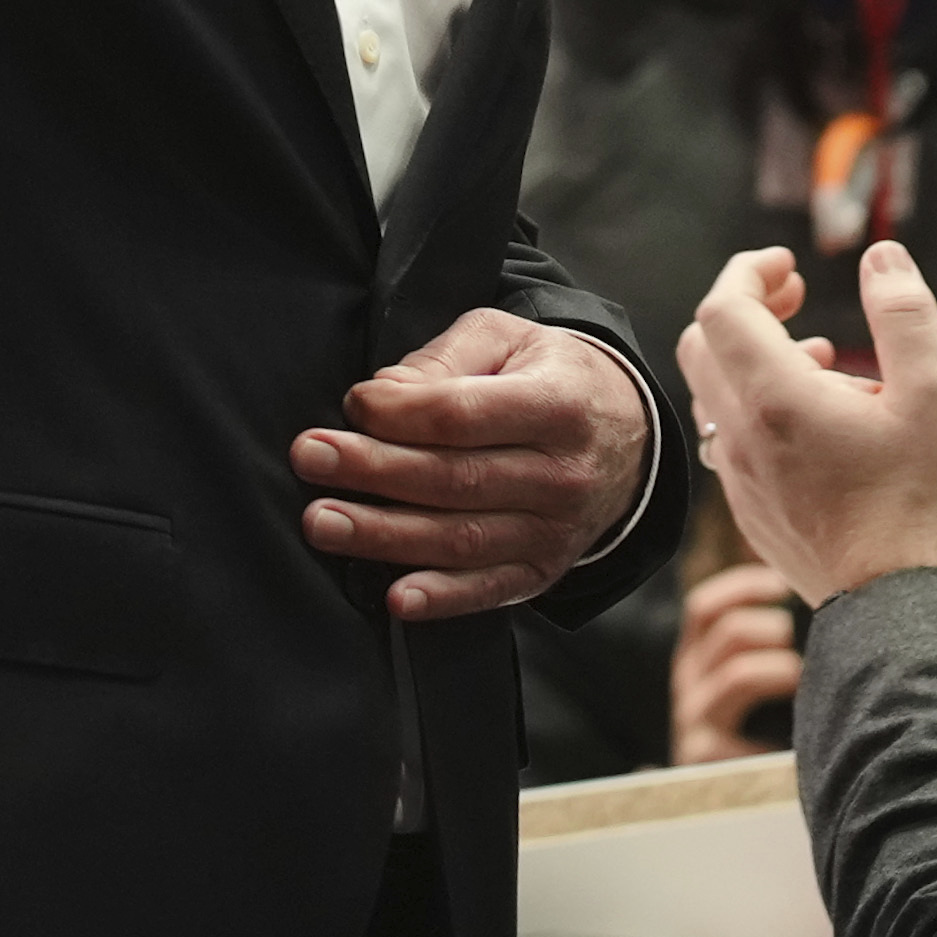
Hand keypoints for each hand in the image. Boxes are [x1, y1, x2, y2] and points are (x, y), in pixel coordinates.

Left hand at [292, 304, 653, 620]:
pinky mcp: (541, 571)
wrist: (625, 436)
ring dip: (385, 536)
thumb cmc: (548, 376)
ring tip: (323, 522)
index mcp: (557, 405)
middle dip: (373, 470)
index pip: (465, 415)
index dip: (401, 412)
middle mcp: (562, 474)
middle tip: (310, 458)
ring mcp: (555, 531)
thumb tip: (385, 394)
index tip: (353, 403)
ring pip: (461, 538)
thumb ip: (445, 358)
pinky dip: (441, 598)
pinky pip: (488, 590)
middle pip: (455, 478)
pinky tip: (395, 597)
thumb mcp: (508, 338)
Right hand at [666, 564, 799, 761]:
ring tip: (800, 682)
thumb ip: (763, 638)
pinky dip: (774, 714)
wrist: (723, 804)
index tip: (782, 584)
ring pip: (737, 673)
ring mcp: (692, 717)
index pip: (704, 607)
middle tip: (798, 646)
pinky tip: (795, 723)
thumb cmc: (751, 729)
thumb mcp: (746, 678)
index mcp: (696, 657)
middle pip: (726, 630)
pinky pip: (742, 725)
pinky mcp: (702, 751)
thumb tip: (788, 581)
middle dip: (773, 629)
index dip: (743, 587)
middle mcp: (688, 681)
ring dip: (781, 670)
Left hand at [681, 237, 936, 609]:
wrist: (903, 608)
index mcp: (776, 400)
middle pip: (703, 344)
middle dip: (745, 306)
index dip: (750, 270)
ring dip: (755, 360)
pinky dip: (760, 408)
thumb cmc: (926, 503)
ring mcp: (737, 478)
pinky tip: (823, 422)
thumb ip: (906, 313)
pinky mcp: (750, 510)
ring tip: (825, 362)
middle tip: (797, 297)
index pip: (723, 307)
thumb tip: (881, 255)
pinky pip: (731, 440)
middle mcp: (739, 438)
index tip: (790, 264)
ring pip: (715, 394)